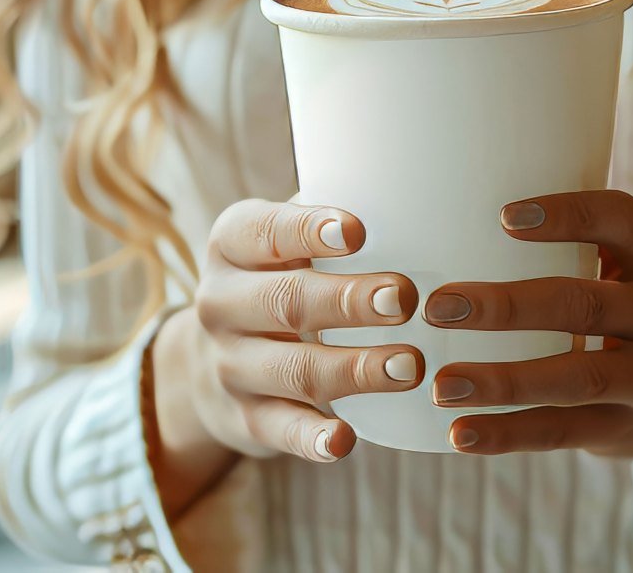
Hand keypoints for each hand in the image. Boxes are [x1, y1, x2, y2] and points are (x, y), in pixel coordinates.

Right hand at [150, 198, 421, 516]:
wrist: (212, 357)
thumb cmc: (283, 273)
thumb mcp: (288, 237)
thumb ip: (332, 214)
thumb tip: (420, 192)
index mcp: (232, 243)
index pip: (265, 231)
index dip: (308, 230)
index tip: (357, 230)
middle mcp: (221, 302)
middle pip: (286, 301)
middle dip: (348, 301)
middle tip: (405, 299)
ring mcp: (231, 364)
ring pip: (293, 369)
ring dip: (354, 368)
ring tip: (411, 366)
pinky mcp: (246, 418)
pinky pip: (280, 429)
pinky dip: (311, 438)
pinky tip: (345, 440)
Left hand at [424, 190, 632, 516]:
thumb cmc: (626, 301)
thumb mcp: (625, 264)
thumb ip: (564, 245)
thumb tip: (448, 218)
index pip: (622, 222)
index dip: (568, 216)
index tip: (504, 217)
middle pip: (588, 305)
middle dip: (508, 306)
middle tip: (438, 306)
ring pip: (578, 379)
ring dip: (504, 383)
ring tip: (443, 384)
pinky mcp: (627, 427)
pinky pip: (565, 432)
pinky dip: (509, 435)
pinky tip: (461, 433)